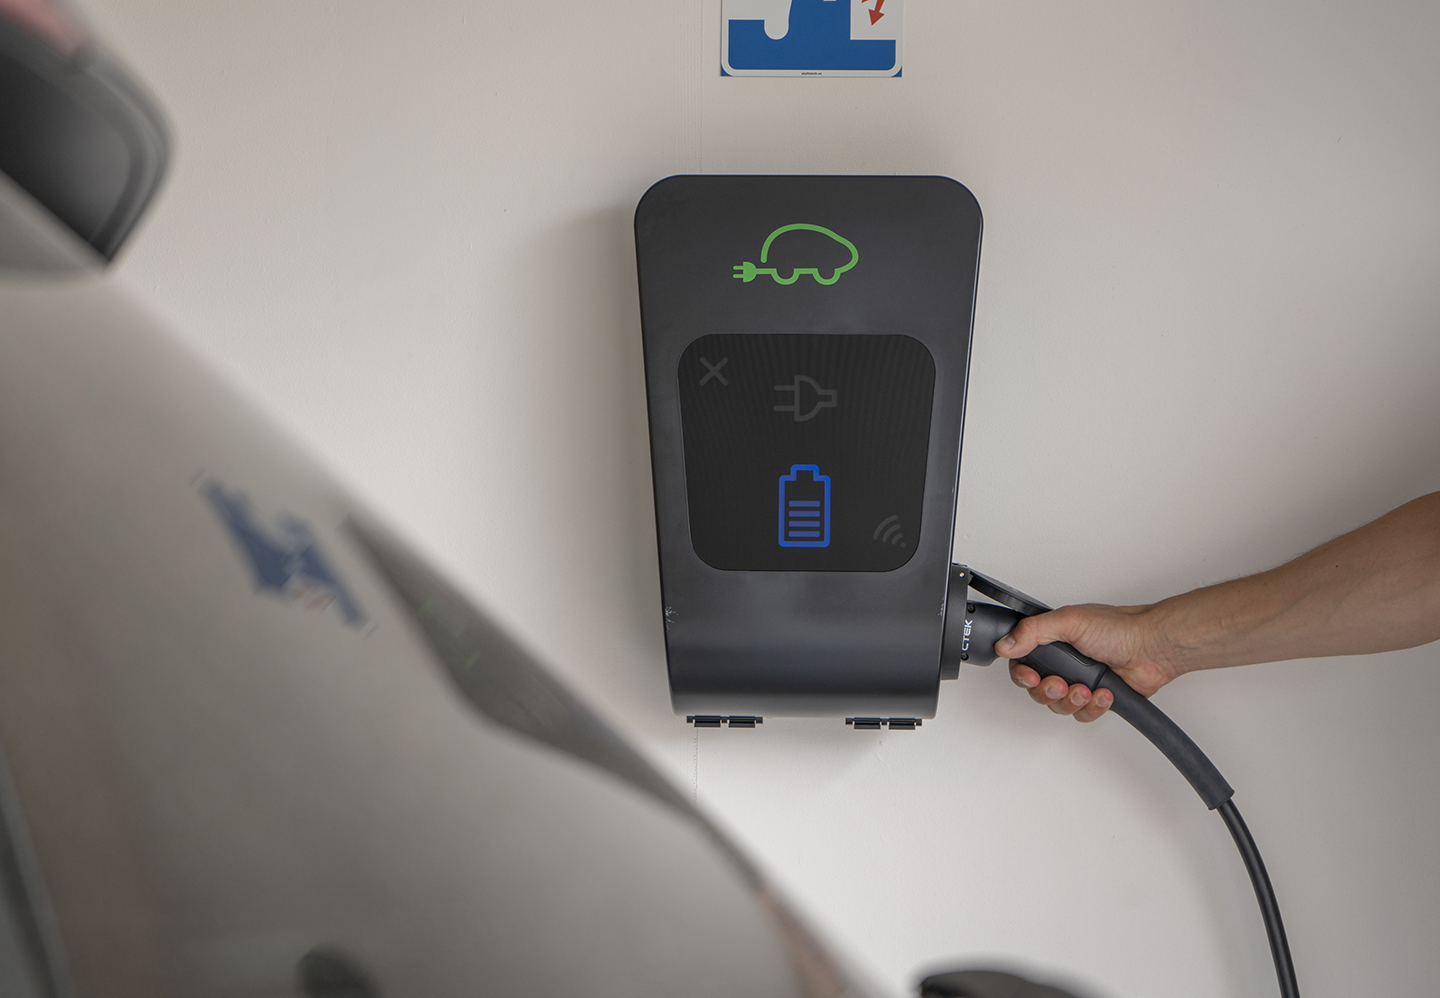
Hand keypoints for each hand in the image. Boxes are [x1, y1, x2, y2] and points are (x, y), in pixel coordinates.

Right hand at [995, 603, 1179, 721]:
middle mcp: (1064, 662)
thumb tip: (1004, 644)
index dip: (1023, 676)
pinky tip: (1103, 693)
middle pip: (1037, 690)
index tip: (1032, 677)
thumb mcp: (1068, 621)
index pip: (1022, 663)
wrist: (1152, 647)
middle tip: (1061, 685)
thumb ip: (1032, 632)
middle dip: (1048, 692)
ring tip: (1086, 689)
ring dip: (1072, 701)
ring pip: (1059, 706)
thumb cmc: (1119, 628)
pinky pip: (1083, 714)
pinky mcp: (1097, 698)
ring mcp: (1080, 681)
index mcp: (1052, 640)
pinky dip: (1093, 707)